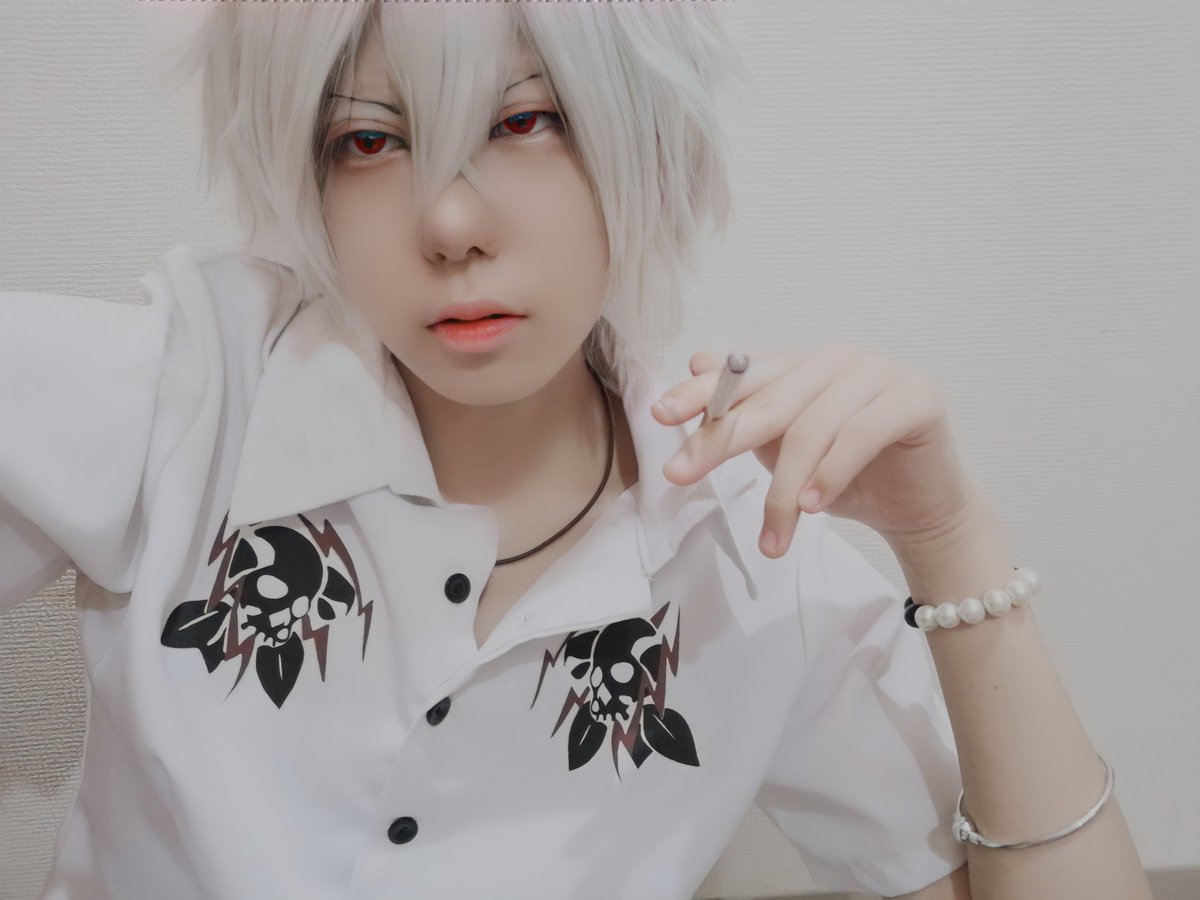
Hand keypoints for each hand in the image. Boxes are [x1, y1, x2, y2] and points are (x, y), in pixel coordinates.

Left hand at [651, 344, 982, 557]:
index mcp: (803, 363)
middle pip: (769, 401)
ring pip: (811, 428)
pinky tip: (812, 508)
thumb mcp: (781, 450)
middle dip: (720, 441)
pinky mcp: (916, 397)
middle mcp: (839, 358)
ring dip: (783, 489)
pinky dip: (830, 474)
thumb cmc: (846, 478)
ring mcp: (880, 372)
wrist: (918, 509)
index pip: (742, 373)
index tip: (659, 415)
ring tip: (772, 535)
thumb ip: (745, 412)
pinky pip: (859, 436)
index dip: (700, 393)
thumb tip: (695, 361)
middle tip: (682, 475)